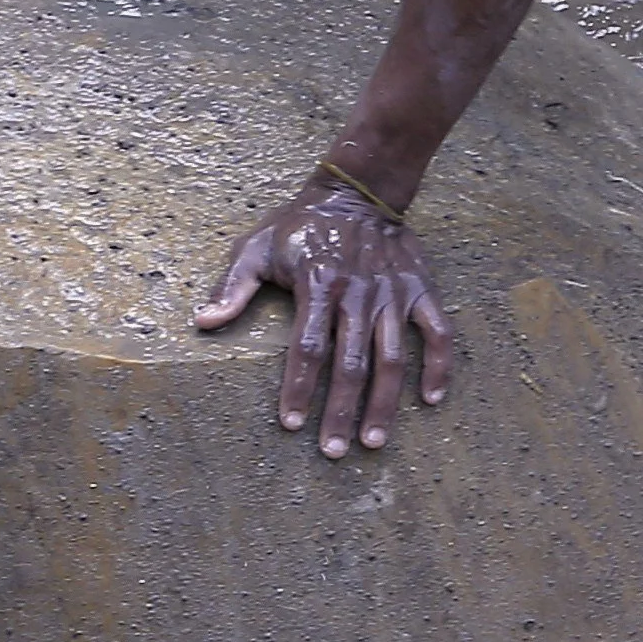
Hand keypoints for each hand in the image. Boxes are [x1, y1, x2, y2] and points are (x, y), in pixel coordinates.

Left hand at [202, 172, 456, 456]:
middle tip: (333, 450)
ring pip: (392, 357)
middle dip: (340, 411)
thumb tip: (204, 323)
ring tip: (374, 441)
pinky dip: (437, 366)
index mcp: (317, 284)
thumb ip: (232, 287)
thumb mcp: (257, 247)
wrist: (358, 190)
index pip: (306, 347)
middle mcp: (357, 293)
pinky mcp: (420, 290)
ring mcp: (393, 293)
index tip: (291, 423)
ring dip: (385, 403)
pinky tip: (430, 400)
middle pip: (350, 363)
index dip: (298, 387)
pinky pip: (437, 332)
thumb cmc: (301, 226)